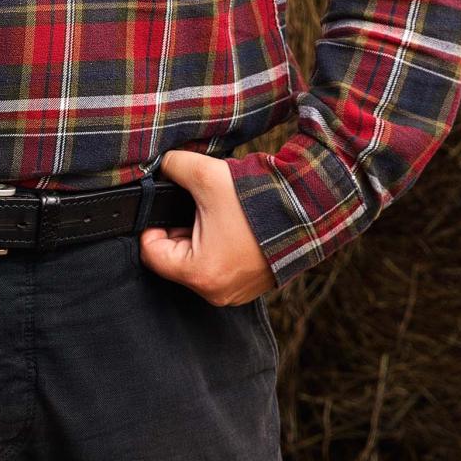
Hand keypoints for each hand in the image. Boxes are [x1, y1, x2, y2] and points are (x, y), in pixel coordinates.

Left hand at [137, 150, 277, 304]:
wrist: (309, 207)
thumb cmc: (256, 198)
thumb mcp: (204, 174)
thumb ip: (171, 167)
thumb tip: (159, 167)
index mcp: (201, 274)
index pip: (151, 253)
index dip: (153, 224)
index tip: (166, 204)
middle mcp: (217, 292)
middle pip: (174, 258)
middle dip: (179, 228)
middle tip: (198, 205)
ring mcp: (236, 293)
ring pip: (197, 261)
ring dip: (200, 236)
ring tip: (218, 212)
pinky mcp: (250, 286)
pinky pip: (220, 266)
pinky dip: (220, 245)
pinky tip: (232, 223)